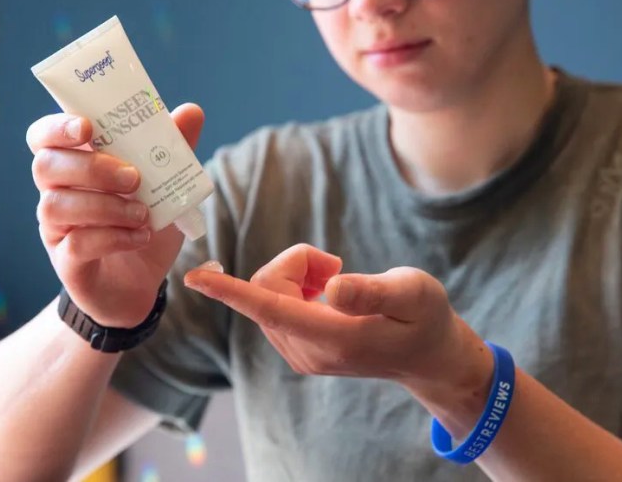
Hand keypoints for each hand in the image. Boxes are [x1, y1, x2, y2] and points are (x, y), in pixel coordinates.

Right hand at [27, 103, 204, 327]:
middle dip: (92, 167)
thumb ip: (173, 147)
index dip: (56, 127)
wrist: (142, 283)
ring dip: (106, 205)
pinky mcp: (68, 262)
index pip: (44, 136)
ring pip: (56, 205)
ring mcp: (57, 229)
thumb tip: (191, 110)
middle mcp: (56, 193)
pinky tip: (140, 237)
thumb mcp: (165, 184)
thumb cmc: (142, 223)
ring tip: (143, 214)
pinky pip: (77, 244)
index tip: (86, 127)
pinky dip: (113, 237)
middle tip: (134, 178)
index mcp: (74, 164)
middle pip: (46, 166)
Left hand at [184, 244, 491, 395]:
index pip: (271, 308)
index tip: (195, 278)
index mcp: (335, 338)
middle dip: (297, 263)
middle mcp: (307, 352)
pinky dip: (297, 287)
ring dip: (299, 275)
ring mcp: (298, 354)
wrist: (426, 356)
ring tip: (340, 283)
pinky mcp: (295, 349)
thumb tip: (331, 287)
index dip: (232, 290)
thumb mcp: (415, 294)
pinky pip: (273, 303)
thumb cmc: (425, 318)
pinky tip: (329, 296)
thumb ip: (374, 291)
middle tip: (337, 266)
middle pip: (268, 286)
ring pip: (268, 292)